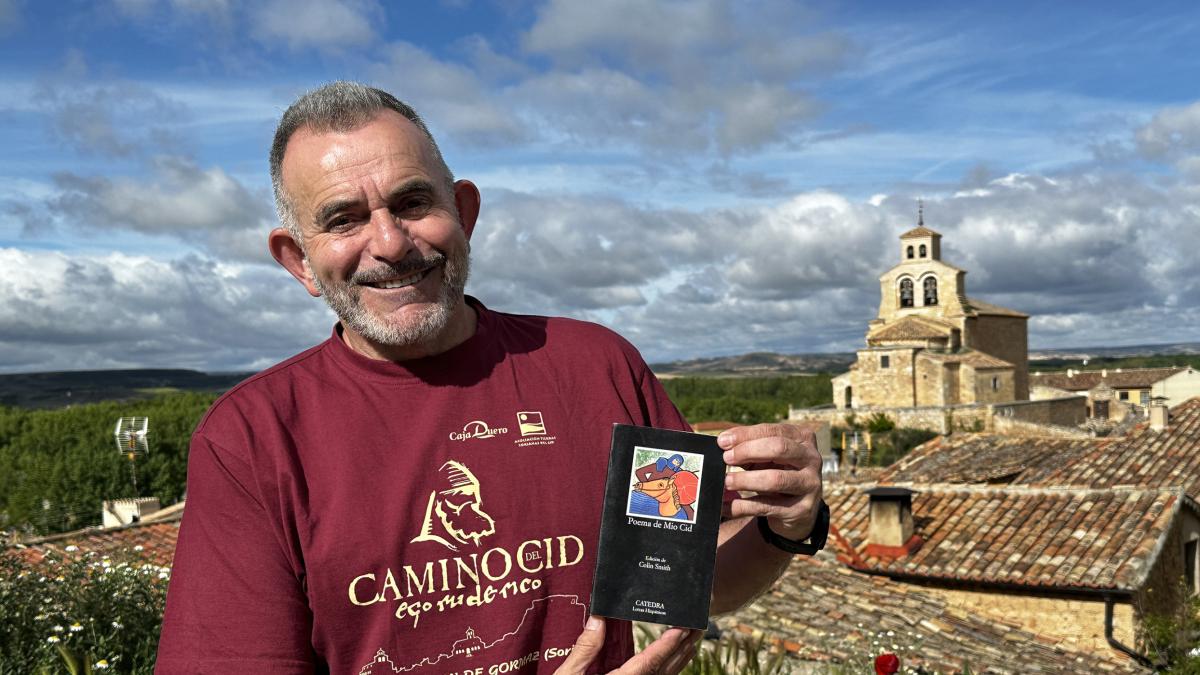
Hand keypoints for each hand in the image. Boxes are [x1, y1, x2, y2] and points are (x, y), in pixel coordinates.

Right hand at [555, 616, 701, 674]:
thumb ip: (584, 650)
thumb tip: (598, 619)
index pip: (647, 664)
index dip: (665, 647)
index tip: (680, 630)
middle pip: (664, 671)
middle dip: (682, 649)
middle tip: (697, 628)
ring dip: (679, 660)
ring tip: (691, 641)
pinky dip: (668, 671)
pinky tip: (672, 662)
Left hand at [718, 423, 822, 541]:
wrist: (797, 511)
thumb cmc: (777, 473)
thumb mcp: (766, 458)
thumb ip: (748, 448)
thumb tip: (724, 443)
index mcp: (804, 438)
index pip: (773, 431)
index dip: (746, 435)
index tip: (722, 442)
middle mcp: (812, 459)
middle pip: (779, 448)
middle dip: (748, 451)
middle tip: (726, 458)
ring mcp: (810, 485)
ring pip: (774, 479)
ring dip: (744, 480)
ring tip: (726, 481)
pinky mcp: (801, 509)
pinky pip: (766, 506)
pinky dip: (741, 506)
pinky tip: (725, 506)